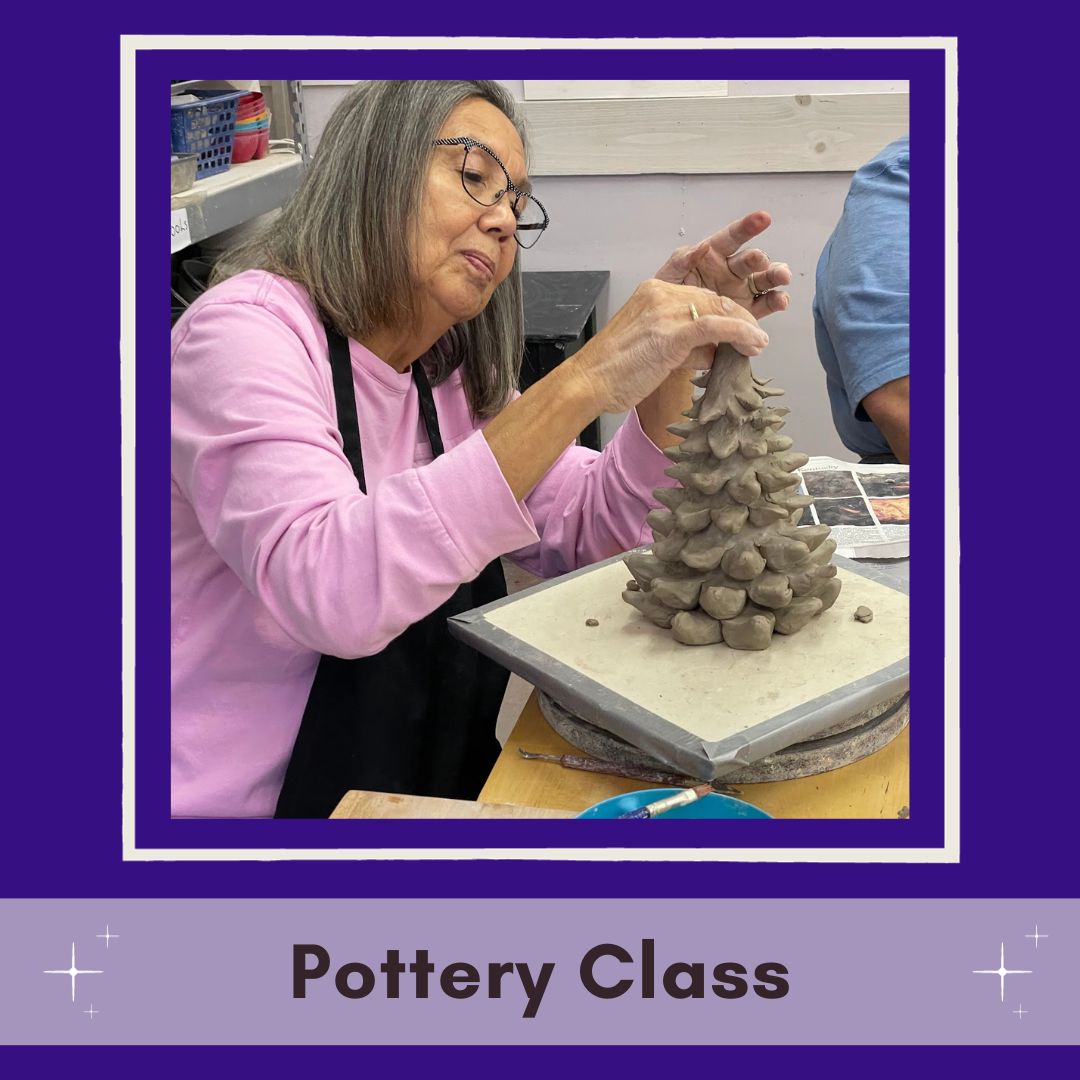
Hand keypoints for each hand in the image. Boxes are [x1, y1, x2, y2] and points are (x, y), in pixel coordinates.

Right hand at [566, 279, 767, 414]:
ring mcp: (665, 310)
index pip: (701, 293)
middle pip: (713, 297)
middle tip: (756, 339)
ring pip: (720, 308)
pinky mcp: (671, 332)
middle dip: (740, 317)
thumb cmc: (615, 371)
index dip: (726, 310)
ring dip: (746, 327)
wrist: (588, 382)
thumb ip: (682, 341)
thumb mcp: (652, 347)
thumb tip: (713, 351)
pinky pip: (717, 325)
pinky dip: (741, 333)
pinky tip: (754, 344)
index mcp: (653, 291)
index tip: (743, 324)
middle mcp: (660, 293)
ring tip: (758, 344)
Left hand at [655, 210, 792, 318]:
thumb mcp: (667, 277)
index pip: (732, 237)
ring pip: (765, 279)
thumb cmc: (666, 299)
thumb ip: (681, 260)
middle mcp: (731, 270)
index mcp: (713, 256)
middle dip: (759, 258)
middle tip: (760, 260)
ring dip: (776, 275)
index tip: (763, 218)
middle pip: (752, 259)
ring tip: (782, 277)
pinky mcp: (748, 310)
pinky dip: (777, 301)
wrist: (668, 330)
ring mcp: (742, 290)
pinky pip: (767, 303)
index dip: (747, 227)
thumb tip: (700, 246)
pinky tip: (780, 300)